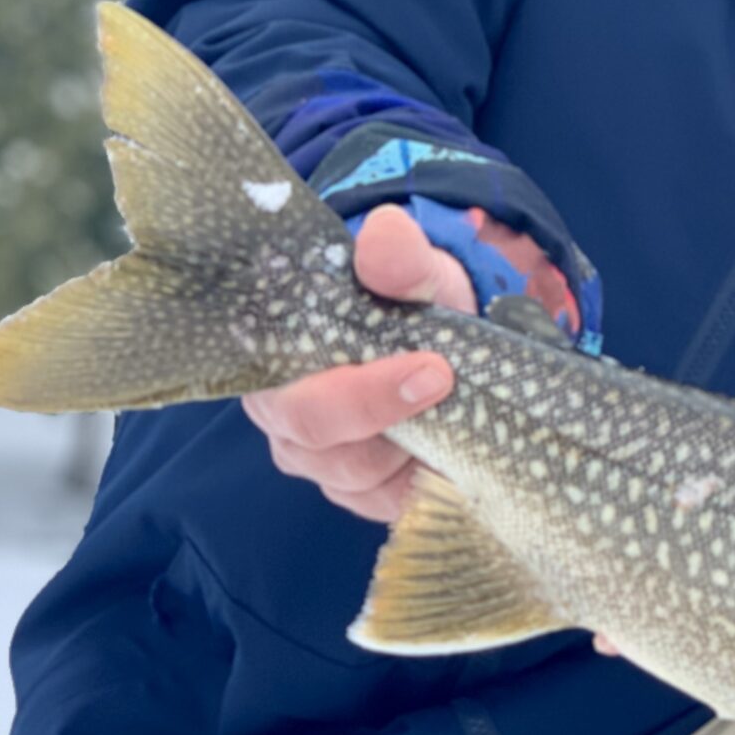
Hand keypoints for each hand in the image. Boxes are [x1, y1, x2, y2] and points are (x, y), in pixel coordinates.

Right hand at [238, 203, 470, 522]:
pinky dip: (428, 483)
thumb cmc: (406, 302)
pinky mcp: (365, 495)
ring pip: (359, 479)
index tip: (431, 367)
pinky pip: (391, 505)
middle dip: (389, 419)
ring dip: (414, 449)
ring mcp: (325, 464)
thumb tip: (387, 229)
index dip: (358, 393)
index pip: (294, 393)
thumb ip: (397, 259)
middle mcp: (287, 420)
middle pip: (320, 446)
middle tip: (451, 383)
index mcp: (276, 362)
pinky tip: (456, 457)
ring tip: (458, 411)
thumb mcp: (412, 274)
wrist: (442, 333)